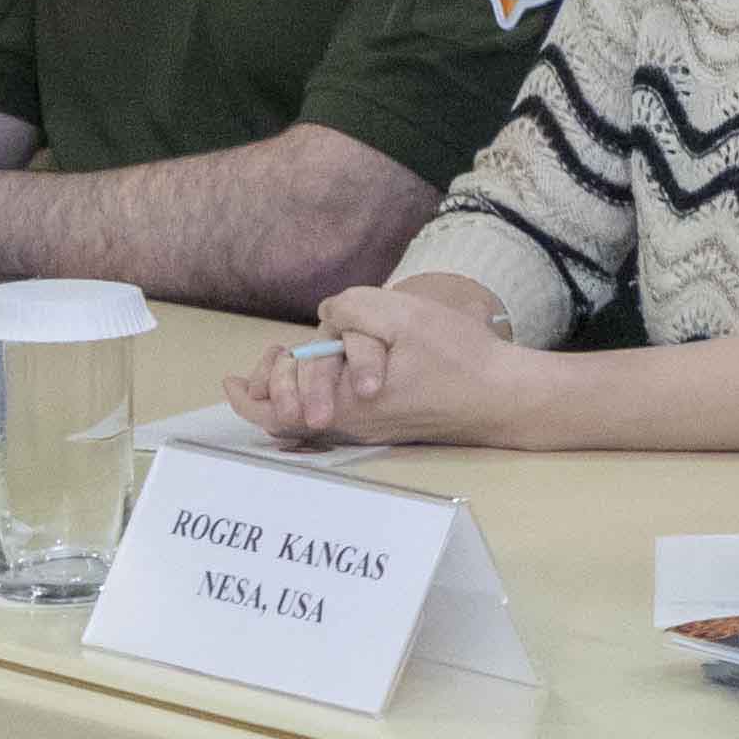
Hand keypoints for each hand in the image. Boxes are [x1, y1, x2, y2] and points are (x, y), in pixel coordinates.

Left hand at [233, 279, 526, 446]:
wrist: (504, 397)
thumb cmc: (458, 358)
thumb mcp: (402, 316)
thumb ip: (353, 309)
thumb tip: (328, 316)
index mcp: (346, 403)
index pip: (273, 409)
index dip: (251, 391)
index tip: (235, 376)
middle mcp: (351, 424)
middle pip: (286, 414)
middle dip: (272, 383)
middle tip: (271, 357)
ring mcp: (370, 428)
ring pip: (309, 415)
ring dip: (296, 387)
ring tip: (287, 363)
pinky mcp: (387, 424)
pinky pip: (337, 415)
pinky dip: (320, 395)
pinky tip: (327, 376)